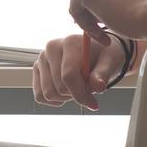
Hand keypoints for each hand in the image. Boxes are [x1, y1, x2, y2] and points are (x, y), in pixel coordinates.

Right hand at [32, 32, 146, 109]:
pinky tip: (66, 92)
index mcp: (69, 42)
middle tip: (87, 88)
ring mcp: (41, 58)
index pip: (69, 75)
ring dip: (65, 98)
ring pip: (48, 93)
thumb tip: (98, 87)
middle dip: (76, 95)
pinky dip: (54, 100)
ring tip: (77, 87)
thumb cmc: (103, 56)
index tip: (94, 104)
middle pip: (60, 87)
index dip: (81, 95)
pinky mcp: (36, 69)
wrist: (95, 51)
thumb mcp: (109, 62)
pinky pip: (40, 96)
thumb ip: (103, 74)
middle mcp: (51, 48)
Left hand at [68, 0, 146, 41]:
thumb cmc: (145, 10)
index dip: (95, 8)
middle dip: (90, 15)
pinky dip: (86, 27)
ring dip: (89, 23)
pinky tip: (103, 35)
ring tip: (106, 37)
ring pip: (78, 5)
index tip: (103, 24)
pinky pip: (75, 12)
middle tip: (102, 33)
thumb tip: (90, 8)